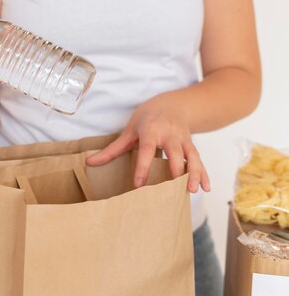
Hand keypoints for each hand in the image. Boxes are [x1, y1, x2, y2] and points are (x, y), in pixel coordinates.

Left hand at [86, 95, 210, 193]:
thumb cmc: (147, 117)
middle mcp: (170, 134)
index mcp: (151, 130)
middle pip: (175, 154)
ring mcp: (184, 140)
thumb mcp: (129, 130)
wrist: (172, 104)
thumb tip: (90, 162)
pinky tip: (206, 188)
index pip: (148, 149)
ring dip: (194, 173)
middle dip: (175, 171)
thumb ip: (112, 149)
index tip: (139, 184)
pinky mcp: (192, 145)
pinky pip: (199, 160)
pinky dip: (204, 174)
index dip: (144, 166)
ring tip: (193, 191)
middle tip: (172, 191)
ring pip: (192, 157)